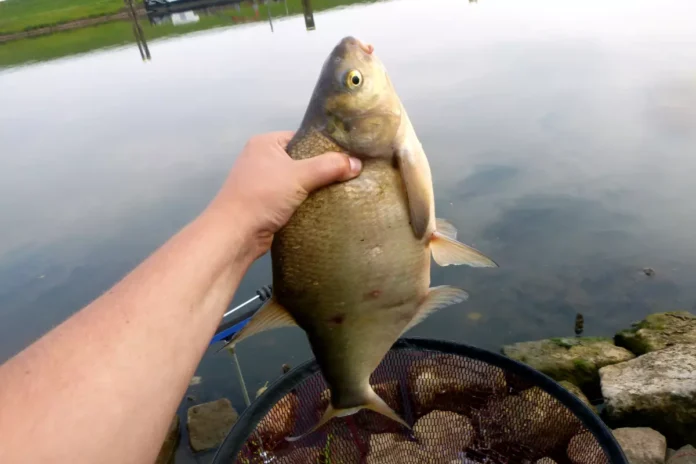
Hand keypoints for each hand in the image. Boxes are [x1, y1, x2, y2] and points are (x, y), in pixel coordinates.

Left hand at [208, 131, 361, 258]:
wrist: (235, 233)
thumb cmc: (263, 196)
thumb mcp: (299, 176)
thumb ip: (329, 167)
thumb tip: (357, 163)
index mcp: (265, 143)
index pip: (302, 138)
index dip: (324, 147)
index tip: (347, 157)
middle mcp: (262, 159)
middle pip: (302, 161)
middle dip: (322, 170)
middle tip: (348, 176)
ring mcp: (262, 183)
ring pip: (298, 182)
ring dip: (314, 189)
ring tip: (341, 192)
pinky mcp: (266, 204)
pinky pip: (292, 198)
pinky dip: (306, 203)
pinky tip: (324, 207)